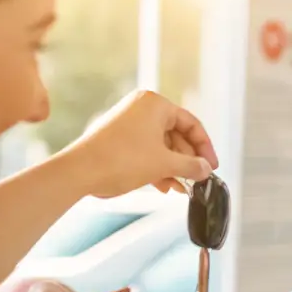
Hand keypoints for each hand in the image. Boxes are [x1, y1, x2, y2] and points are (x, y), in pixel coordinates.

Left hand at [62, 90, 217, 198]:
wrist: (80, 171)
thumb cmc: (121, 160)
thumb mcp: (164, 164)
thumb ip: (191, 166)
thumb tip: (205, 170)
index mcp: (155, 104)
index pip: (191, 123)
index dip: (205, 147)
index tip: (211, 167)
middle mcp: (142, 108)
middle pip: (176, 135)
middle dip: (187, 160)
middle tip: (197, 180)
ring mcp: (128, 123)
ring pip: (161, 145)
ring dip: (173, 167)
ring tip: (182, 188)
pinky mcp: (118, 138)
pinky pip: (146, 150)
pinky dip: (157, 166)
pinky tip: (164, 186)